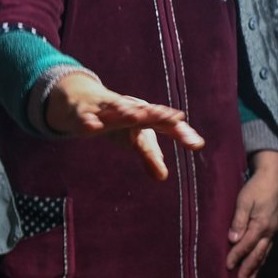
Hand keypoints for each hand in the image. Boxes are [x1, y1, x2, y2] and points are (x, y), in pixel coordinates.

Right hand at [44, 72, 204, 180]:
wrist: (81, 100)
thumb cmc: (116, 121)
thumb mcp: (133, 139)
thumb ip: (150, 156)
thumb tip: (163, 177)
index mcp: (143, 114)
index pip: (165, 124)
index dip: (181, 133)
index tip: (196, 144)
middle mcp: (127, 108)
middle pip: (145, 112)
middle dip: (158, 115)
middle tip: (176, 118)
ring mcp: (105, 108)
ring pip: (116, 110)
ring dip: (126, 112)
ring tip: (137, 116)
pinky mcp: (84, 112)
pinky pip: (86, 117)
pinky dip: (89, 121)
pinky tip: (92, 128)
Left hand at [226, 149, 277, 277]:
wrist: (274, 178)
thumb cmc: (257, 187)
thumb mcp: (244, 200)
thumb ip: (239, 220)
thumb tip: (233, 239)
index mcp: (261, 224)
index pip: (246, 244)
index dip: (237, 256)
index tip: (228, 266)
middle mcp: (269, 231)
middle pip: (258, 253)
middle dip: (248, 267)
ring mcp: (273, 230)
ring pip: (264, 253)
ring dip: (256, 266)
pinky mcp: (273, 228)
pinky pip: (268, 248)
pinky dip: (262, 258)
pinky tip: (258, 263)